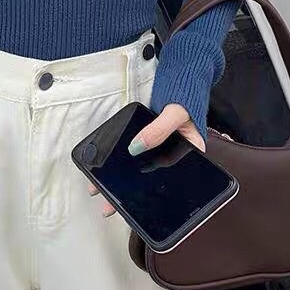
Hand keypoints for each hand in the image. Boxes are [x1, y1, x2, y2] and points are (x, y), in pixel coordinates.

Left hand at [87, 103, 204, 217]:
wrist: (180, 79)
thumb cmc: (185, 97)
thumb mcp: (174, 114)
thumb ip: (158, 130)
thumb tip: (135, 147)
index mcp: (189, 158)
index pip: (171, 185)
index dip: (152, 199)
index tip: (133, 210)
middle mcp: (173, 158)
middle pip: (151, 181)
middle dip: (129, 196)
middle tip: (110, 207)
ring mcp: (159, 150)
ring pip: (139, 170)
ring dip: (121, 181)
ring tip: (100, 191)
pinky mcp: (146, 140)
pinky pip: (133, 155)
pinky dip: (120, 162)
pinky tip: (104, 169)